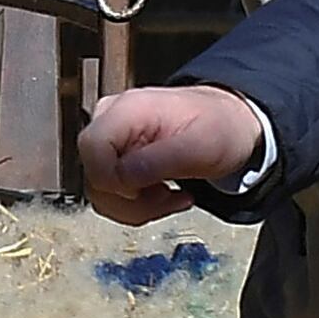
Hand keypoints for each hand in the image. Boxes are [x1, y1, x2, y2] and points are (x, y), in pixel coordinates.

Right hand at [80, 84, 268, 223]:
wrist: (227, 125)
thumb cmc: (218, 128)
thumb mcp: (200, 146)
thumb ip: (158, 161)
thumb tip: (121, 178)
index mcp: (128, 109)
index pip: (92, 148)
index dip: (112, 179)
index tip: (143, 191)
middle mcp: (110, 121)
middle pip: (94, 175)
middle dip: (131, 201)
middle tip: (169, 198)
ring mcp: (110, 141)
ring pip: (101, 192)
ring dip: (137, 208)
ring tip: (170, 197)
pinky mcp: (115, 159)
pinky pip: (111, 195)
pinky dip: (137, 207)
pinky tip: (163, 196)